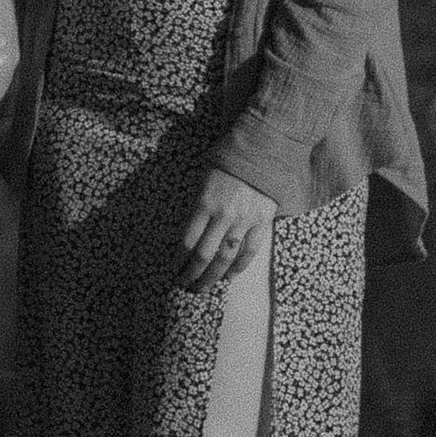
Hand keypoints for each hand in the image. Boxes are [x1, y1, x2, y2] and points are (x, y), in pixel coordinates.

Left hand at [176, 164, 275, 291]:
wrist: (261, 149)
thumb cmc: (226, 161)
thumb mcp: (202, 179)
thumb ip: (195, 206)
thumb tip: (185, 235)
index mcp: (204, 202)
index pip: (187, 241)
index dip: (178, 260)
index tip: (173, 270)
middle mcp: (223, 215)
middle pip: (204, 254)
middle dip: (192, 274)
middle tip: (185, 285)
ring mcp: (244, 220)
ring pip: (226, 257)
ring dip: (213, 276)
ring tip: (204, 287)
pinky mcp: (262, 222)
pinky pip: (250, 251)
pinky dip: (239, 267)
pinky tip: (229, 277)